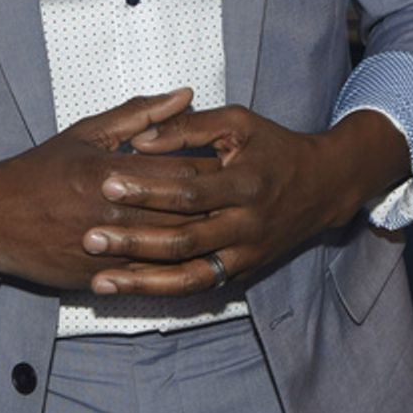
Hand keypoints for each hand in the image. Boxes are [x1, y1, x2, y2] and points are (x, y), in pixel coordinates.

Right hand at [0, 88, 225, 290]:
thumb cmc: (43, 168)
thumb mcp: (88, 132)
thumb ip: (139, 113)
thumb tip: (185, 94)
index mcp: (111, 172)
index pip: (179, 173)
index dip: (211, 171)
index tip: (229, 165)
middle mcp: (112, 213)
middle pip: (182, 213)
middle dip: (214, 206)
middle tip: (237, 198)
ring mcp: (107, 250)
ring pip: (171, 249)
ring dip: (201, 240)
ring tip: (224, 227)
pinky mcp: (100, 278)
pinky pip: (150, 279)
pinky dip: (175, 270)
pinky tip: (194, 259)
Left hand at [80, 106, 408, 296]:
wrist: (324, 186)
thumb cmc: (273, 146)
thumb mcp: (237, 122)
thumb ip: (188, 128)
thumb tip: (139, 141)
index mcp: (244, 184)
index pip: (188, 190)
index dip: (146, 189)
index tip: (106, 185)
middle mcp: (246, 225)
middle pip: (183, 241)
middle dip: (133, 243)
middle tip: (89, 238)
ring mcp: (245, 255)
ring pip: (189, 277)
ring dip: (142, 283)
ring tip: (100, 283)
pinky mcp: (243, 273)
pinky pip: (199, 287)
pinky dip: (163, 291)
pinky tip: (129, 289)